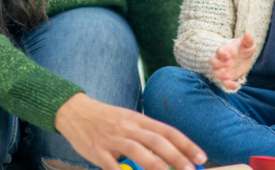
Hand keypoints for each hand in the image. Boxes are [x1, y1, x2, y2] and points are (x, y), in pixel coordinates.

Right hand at [55, 93, 206, 169]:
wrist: (74, 111)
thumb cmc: (105, 118)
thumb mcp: (128, 119)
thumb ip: (146, 133)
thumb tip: (170, 150)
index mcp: (138, 119)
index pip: (167, 131)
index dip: (186, 144)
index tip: (201, 157)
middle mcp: (128, 127)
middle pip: (157, 141)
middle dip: (177, 157)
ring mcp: (112, 139)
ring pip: (138, 151)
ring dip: (157, 166)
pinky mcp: (97, 151)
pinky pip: (112, 165)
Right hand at [209, 33, 256, 89]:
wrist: (243, 58)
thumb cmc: (244, 49)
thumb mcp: (248, 45)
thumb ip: (248, 41)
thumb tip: (248, 34)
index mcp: (225, 50)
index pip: (219, 50)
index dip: (221, 53)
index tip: (228, 56)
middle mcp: (221, 60)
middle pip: (212, 61)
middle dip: (217, 64)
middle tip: (227, 65)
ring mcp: (223, 69)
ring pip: (214, 73)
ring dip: (219, 75)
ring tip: (227, 77)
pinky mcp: (227, 78)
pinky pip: (224, 83)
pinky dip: (228, 85)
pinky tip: (236, 86)